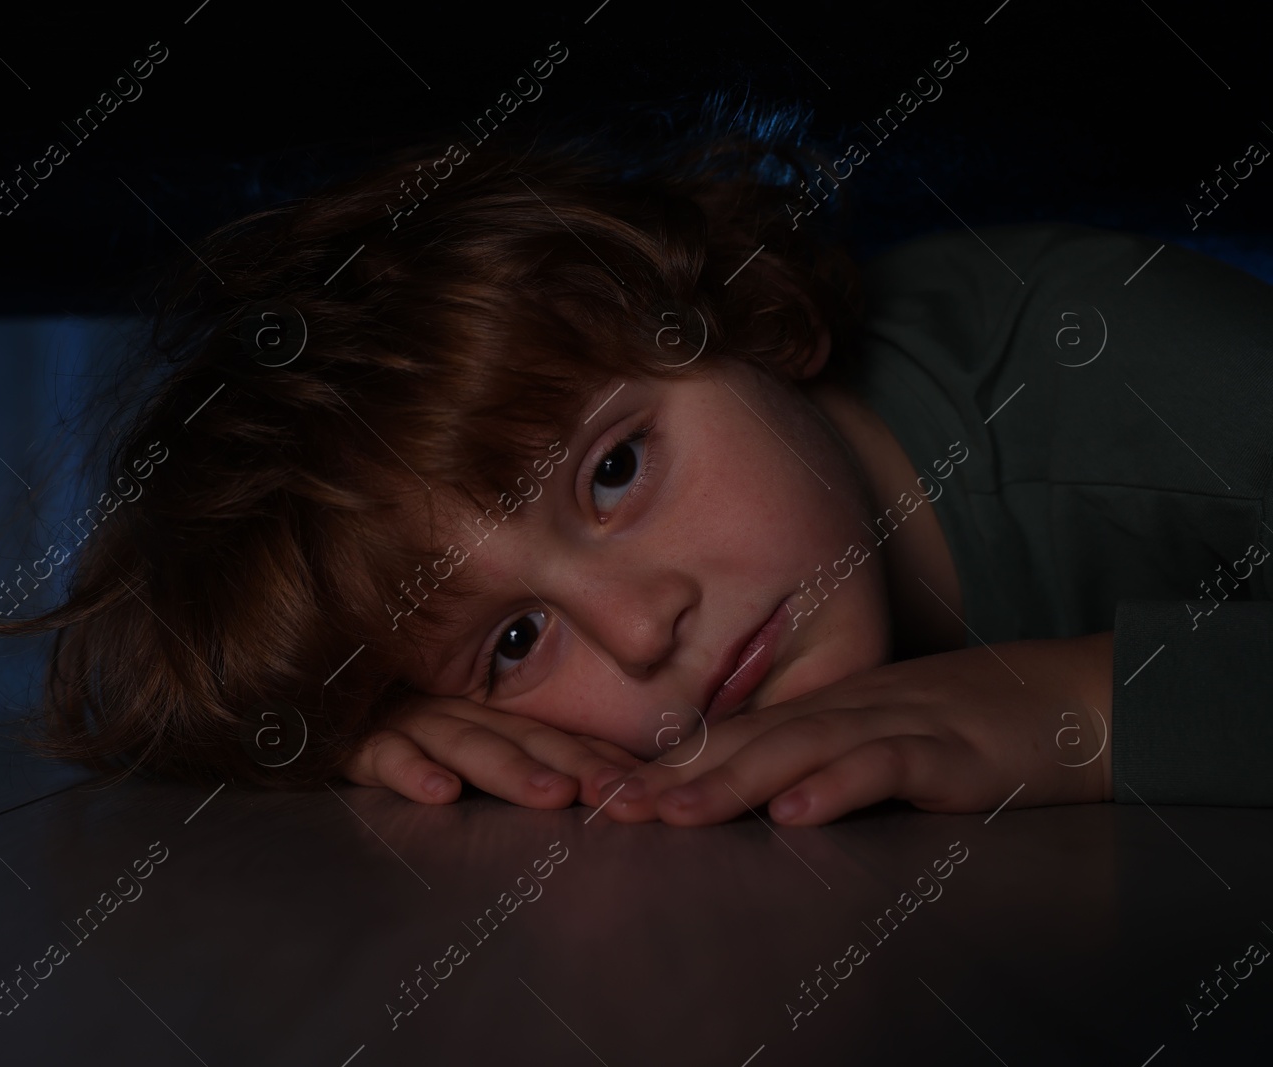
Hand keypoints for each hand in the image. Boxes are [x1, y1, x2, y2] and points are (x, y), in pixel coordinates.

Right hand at [341, 692, 643, 808]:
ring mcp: (406, 721)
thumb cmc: (390, 725)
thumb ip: (513, 757)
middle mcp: (453, 710)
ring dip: (509, 769)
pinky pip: (385, 754)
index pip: (553, 735)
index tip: (643, 790)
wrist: (311, 700)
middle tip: (615, 794)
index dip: (598, 759)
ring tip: (550, 794)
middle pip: (521, 736)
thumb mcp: (456, 739)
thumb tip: (602, 786)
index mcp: (485, 712)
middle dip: (571, 764)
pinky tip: (440, 792)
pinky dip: (412, 771)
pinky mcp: (357, 740)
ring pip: (465, 743)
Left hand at [597, 633, 1114, 826]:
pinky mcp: (952, 751)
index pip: (731, 735)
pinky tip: (797, 813)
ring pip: (802, 748)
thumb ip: (818, 759)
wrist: (1075, 700)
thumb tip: (748, 794)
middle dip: (672, 776)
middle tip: (605, 806)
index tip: (597, 791)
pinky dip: (841, 787)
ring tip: (673, 813)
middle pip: (748, 739)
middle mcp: (848, 709)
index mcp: (826, 710)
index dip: (664, 764)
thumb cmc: (972, 729)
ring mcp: (898, 724)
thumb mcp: (882, 740)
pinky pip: (889, 767)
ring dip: (733, 781)